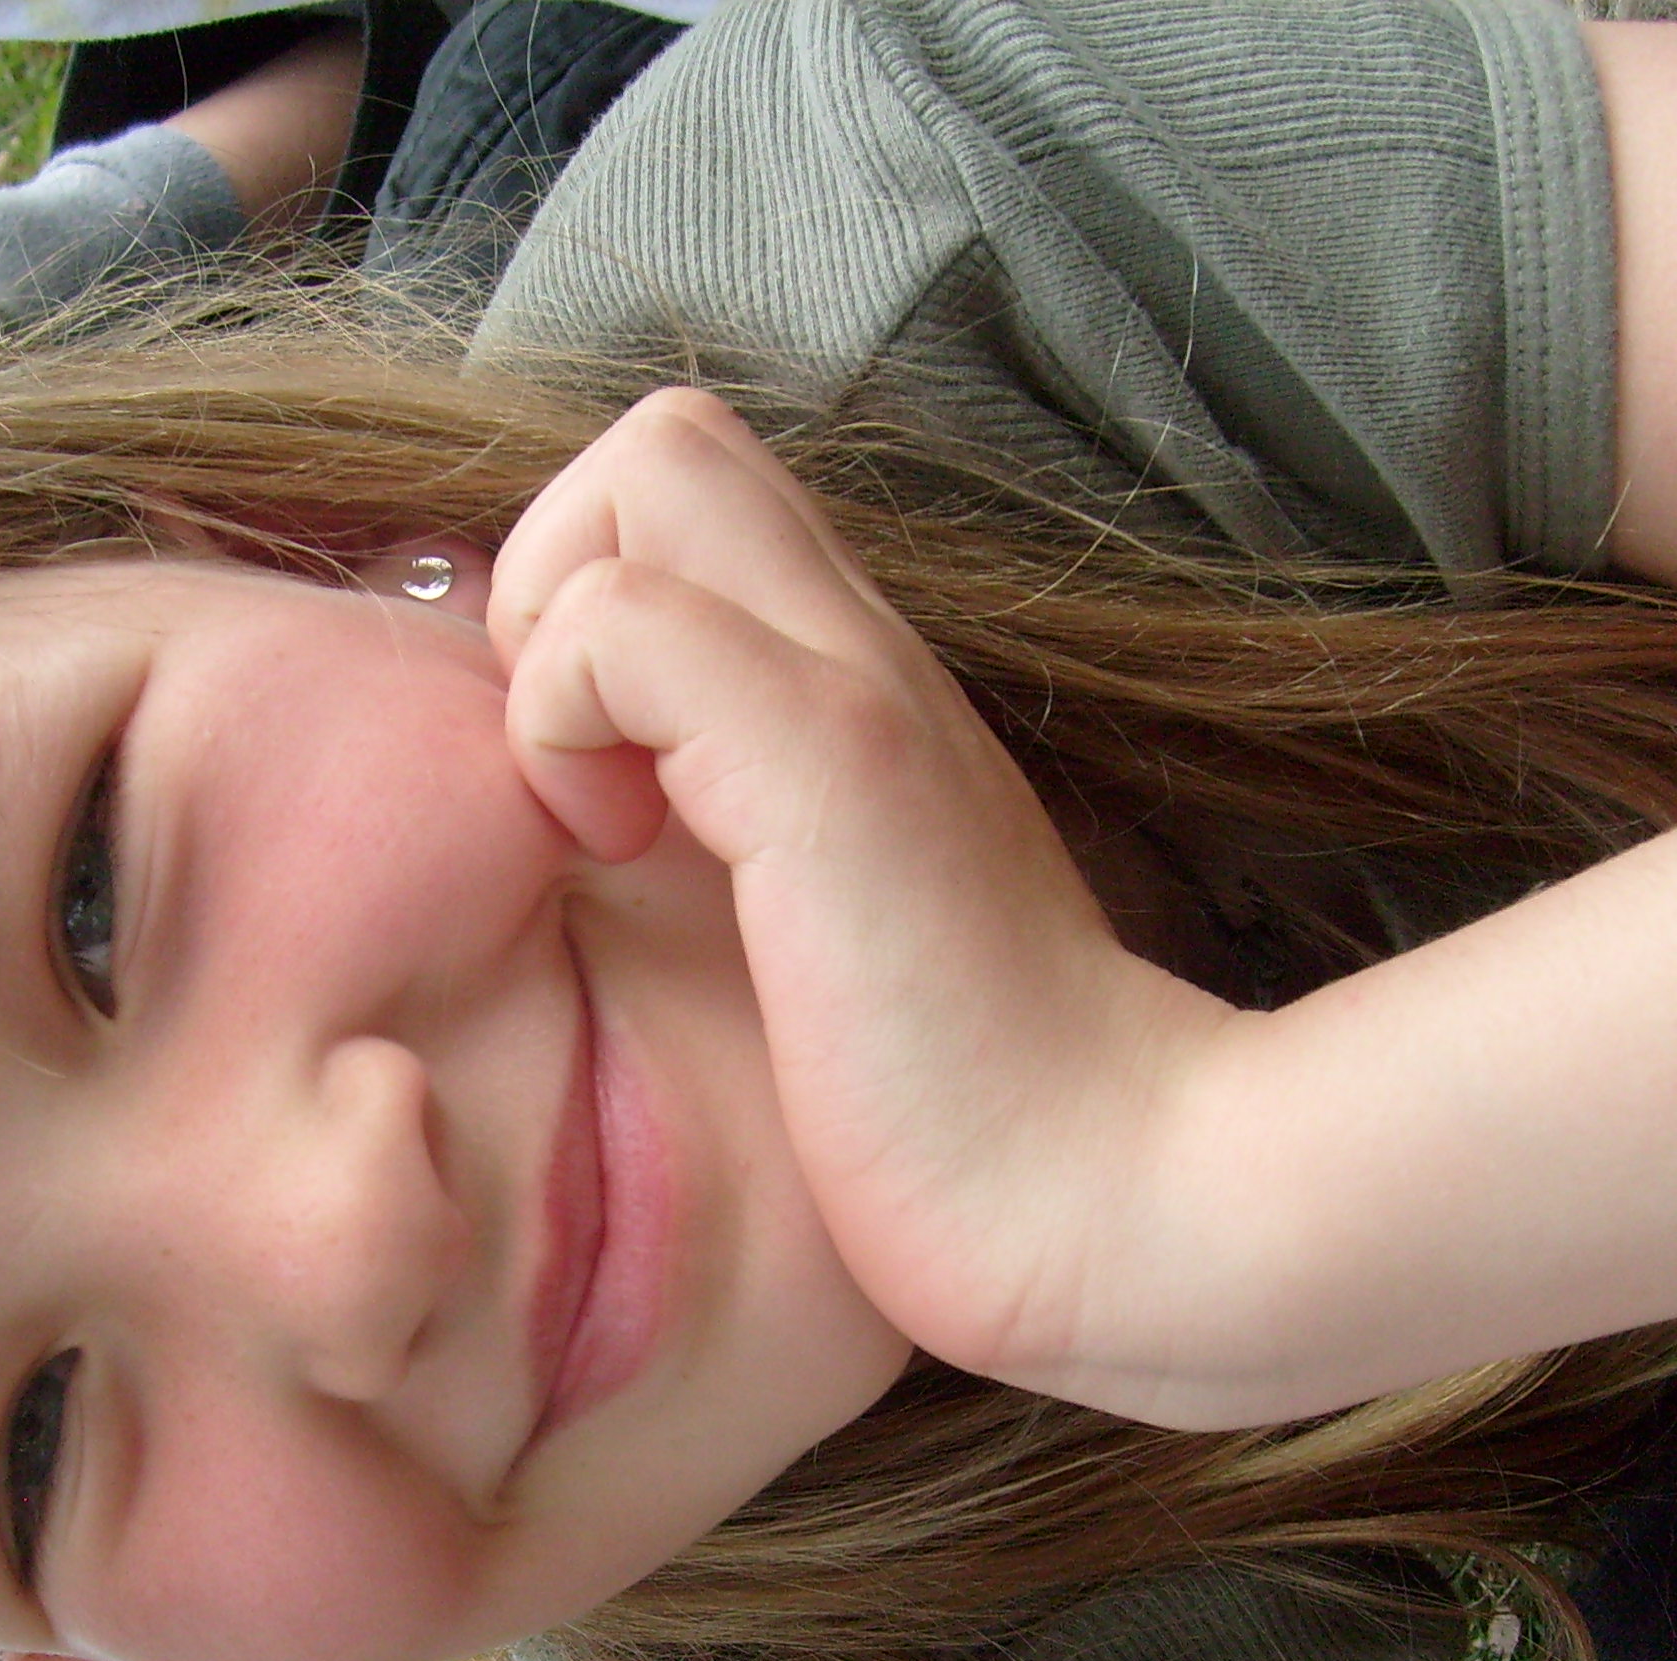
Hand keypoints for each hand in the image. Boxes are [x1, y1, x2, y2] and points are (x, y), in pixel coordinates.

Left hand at [489, 391, 1237, 1406]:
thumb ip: (749, 852)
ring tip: (608, 811)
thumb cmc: (970, 1116)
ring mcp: (854, 692)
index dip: (597, 594)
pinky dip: (563, 720)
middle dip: (558, 567)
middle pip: (669, 436)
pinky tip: (623, 856)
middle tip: (590, 765)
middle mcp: (864, 652)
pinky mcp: (829, 767)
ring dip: (558, 630)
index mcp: (859, 694)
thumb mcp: (832, 943)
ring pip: (646, 468)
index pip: (699, 498)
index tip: (606, 780)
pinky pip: (620, 625)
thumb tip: (611, 834)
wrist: (1118, 1209)